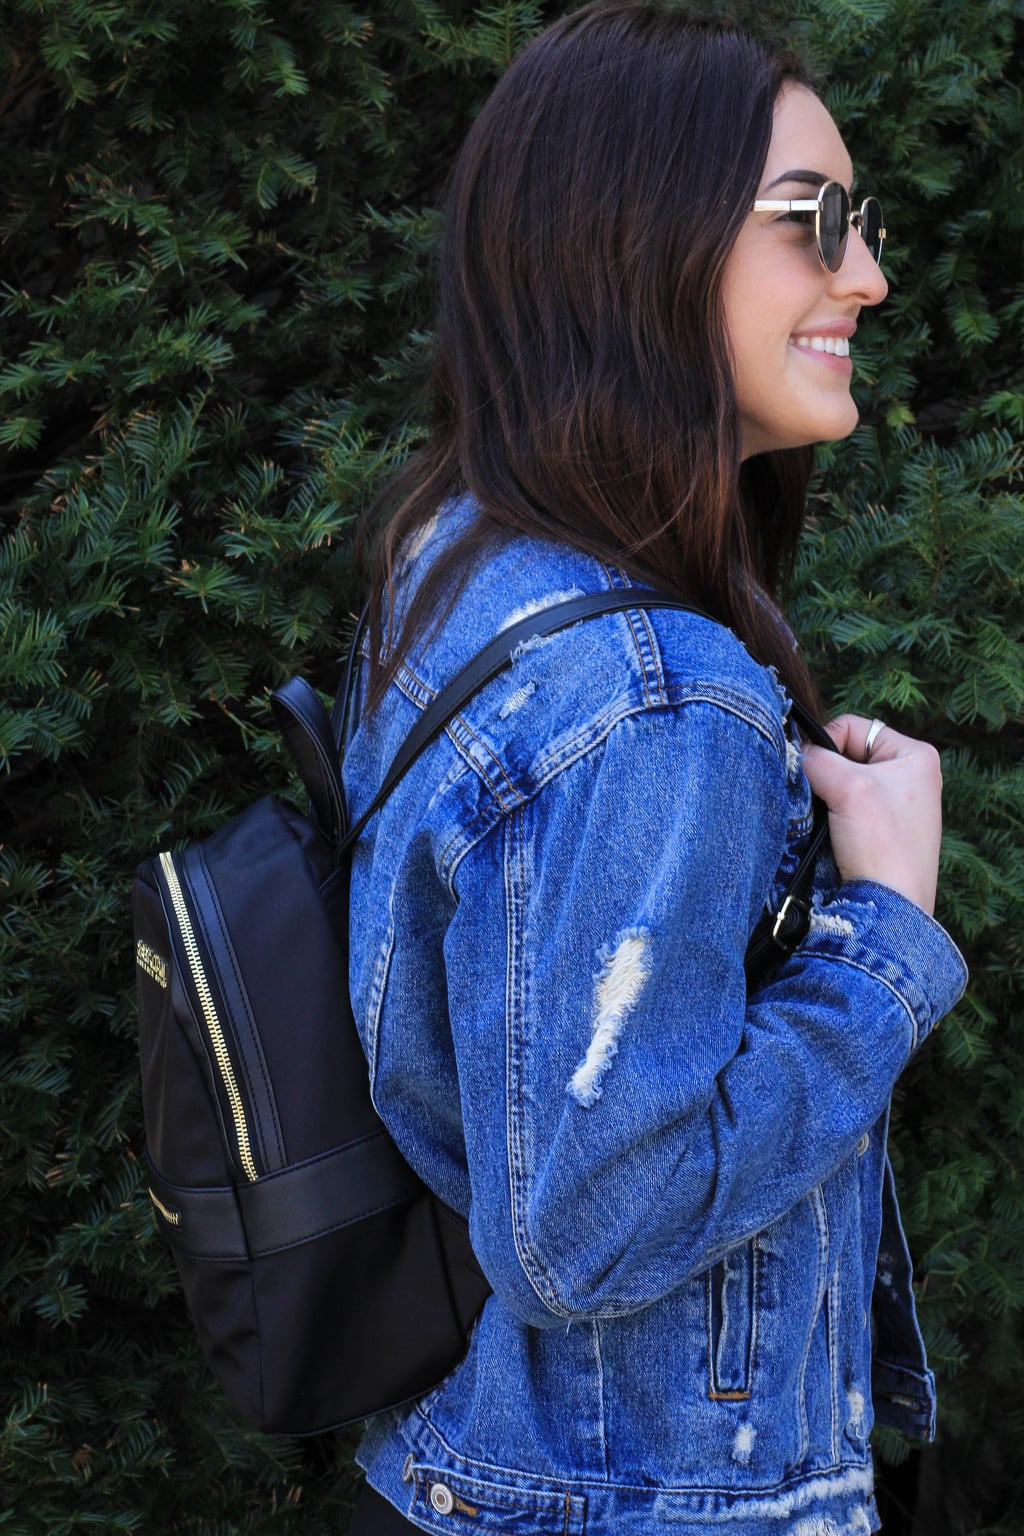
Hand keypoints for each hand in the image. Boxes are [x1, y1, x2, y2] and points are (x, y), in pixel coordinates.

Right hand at [801, 715, 942, 914]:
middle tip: (820, 800)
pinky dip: (829, 818)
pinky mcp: (881, 833)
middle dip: (825, 775)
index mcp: (916, 755)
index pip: (852, 727)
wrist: (890, 909)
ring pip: (841, 784)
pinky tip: (828, 835)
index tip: (815, 773)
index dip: (825, 744)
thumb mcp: (847, 787)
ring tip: (824, 820)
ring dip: (825, 798)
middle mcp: (910, 777)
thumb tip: (790, 753)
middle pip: (845, 755)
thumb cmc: (882, 845)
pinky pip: (843, 810)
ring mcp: (895, 807)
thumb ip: (814, 759)